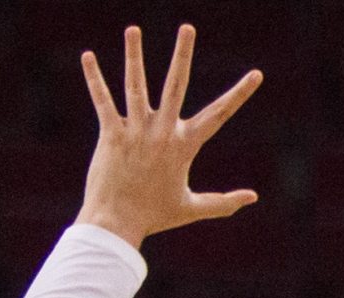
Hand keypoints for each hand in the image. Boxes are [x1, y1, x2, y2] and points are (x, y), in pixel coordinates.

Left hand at [76, 24, 262, 247]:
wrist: (117, 223)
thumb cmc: (155, 216)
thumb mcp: (192, 208)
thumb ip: (223, 202)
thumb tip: (253, 197)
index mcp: (184, 146)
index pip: (219, 114)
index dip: (239, 94)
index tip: (256, 75)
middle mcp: (162, 132)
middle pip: (175, 85)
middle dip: (182, 55)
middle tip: (188, 27)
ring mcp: (135, 131)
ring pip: (136, 85)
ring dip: (134, 55)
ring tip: (133, 29)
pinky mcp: (111, 134)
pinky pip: (102, 100)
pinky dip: (94, 78)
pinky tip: (87, 56)